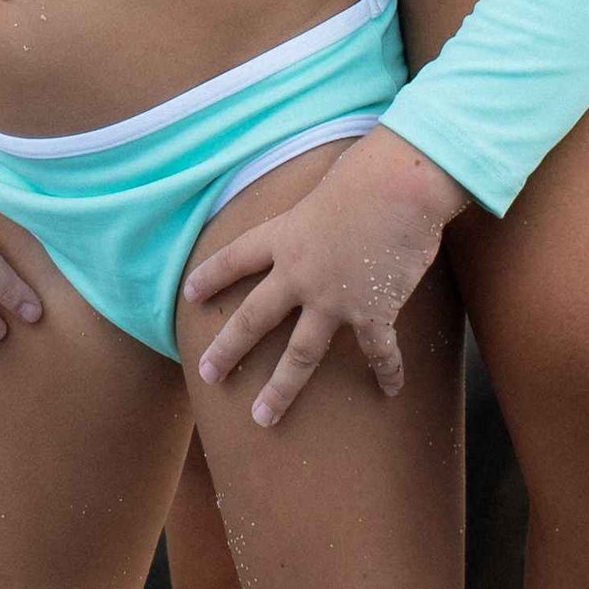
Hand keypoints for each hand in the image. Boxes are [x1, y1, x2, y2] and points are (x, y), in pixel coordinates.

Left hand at [180, 130, 465, 426]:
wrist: (401, 184)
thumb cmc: (368, 171)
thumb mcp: (327, 189)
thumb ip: (318, 216)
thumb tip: (328, 223)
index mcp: (285, 235)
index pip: (237, 258)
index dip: (212, 276)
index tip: (188, 295)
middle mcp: (300, 272)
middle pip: (253, 317)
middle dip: (227, 348)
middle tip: (207, 374)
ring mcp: (334, 298)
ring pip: (300, 354)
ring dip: (281, 388)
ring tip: (263, 417)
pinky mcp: (372, 312)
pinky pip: (378, 352)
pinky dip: (386, 372)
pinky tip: (390, 390)